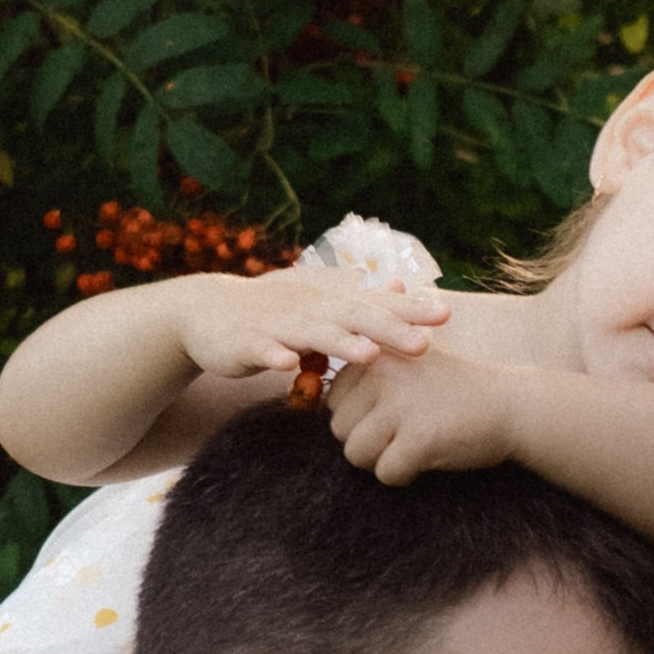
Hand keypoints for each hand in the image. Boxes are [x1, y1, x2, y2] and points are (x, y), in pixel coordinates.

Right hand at [179, 264, 445, 386]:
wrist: (207, 311)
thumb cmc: (272, 312)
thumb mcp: (320, 304)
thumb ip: (362, 300)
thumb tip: (403, 286)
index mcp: (330, 306)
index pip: (377, 306)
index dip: (410, 310)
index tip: (447, 314)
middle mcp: (310, 311)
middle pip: (354, 318)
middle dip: (389, 329)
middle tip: (424, 344)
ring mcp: (278, 325)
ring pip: (313, 334)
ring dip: (340, 343)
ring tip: (369, 355)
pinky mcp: (247, 343)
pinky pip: (262, 350)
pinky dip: (273, 356)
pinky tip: (287, 367)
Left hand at [328, 344, 520, 481]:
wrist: (513, 405)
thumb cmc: (456, 389)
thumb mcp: (412, 360)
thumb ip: (368, 364)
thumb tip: (314, 380)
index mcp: (377, 354)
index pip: (333, 400)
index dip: (361, 416)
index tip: (395, 412)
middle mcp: (383, 374)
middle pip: (339, 430)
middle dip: (367, 442)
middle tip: (405, 434)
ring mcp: (401, 405)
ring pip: (356, 453)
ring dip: (382, 461)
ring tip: (413, 446)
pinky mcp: (419, 438)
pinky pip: (386, 473)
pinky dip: (404, 475)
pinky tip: (428, 458)